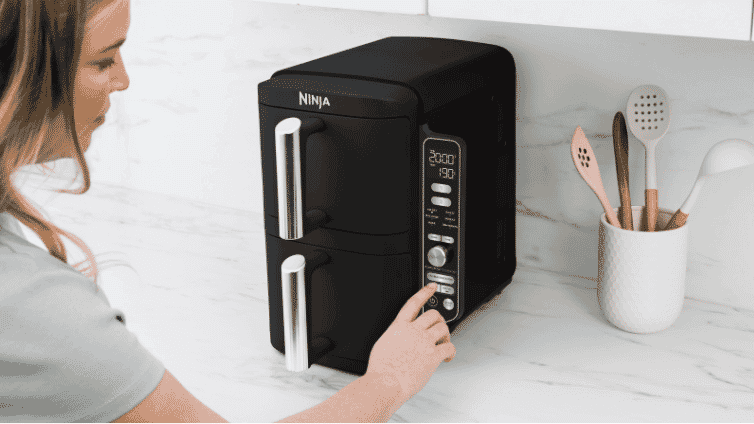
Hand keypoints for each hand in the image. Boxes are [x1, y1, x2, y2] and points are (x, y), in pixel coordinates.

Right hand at [365, 283, 455, 401]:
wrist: (385, 382)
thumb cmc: (381, 369)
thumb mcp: (383, 344)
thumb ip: (395, 336)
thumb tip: (400, 339)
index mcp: (399, 326)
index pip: (414, 303)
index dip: (424, 292)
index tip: (431, 287)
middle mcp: (413, 330)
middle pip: (433, 315)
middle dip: (439, 320)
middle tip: (439, 328)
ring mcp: (424, 342)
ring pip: (443, 328)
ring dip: (446, 334)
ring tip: (443, 343)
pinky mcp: (433, 355)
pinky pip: (449, 347)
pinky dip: (451, 351)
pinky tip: (447, 357)